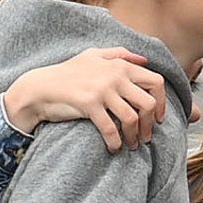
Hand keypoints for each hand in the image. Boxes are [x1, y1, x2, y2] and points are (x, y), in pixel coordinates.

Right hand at [7, 48, 165, 149]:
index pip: (156, 82)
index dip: (163, 103)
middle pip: (148, 104)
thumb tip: (144, 60)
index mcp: (120, 65)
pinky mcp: (89, 104)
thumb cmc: (68, 73)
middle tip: (146, 137)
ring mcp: (102, 89)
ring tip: (130, 145)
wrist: (40, 87)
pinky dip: (115, 142)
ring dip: (134, 137)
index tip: (159, 118)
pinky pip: (111, 128)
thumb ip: (119, 54)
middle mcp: (114, 75)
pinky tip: (114, 148)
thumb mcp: (93, 55)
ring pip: (132, 119)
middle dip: (150, 125)